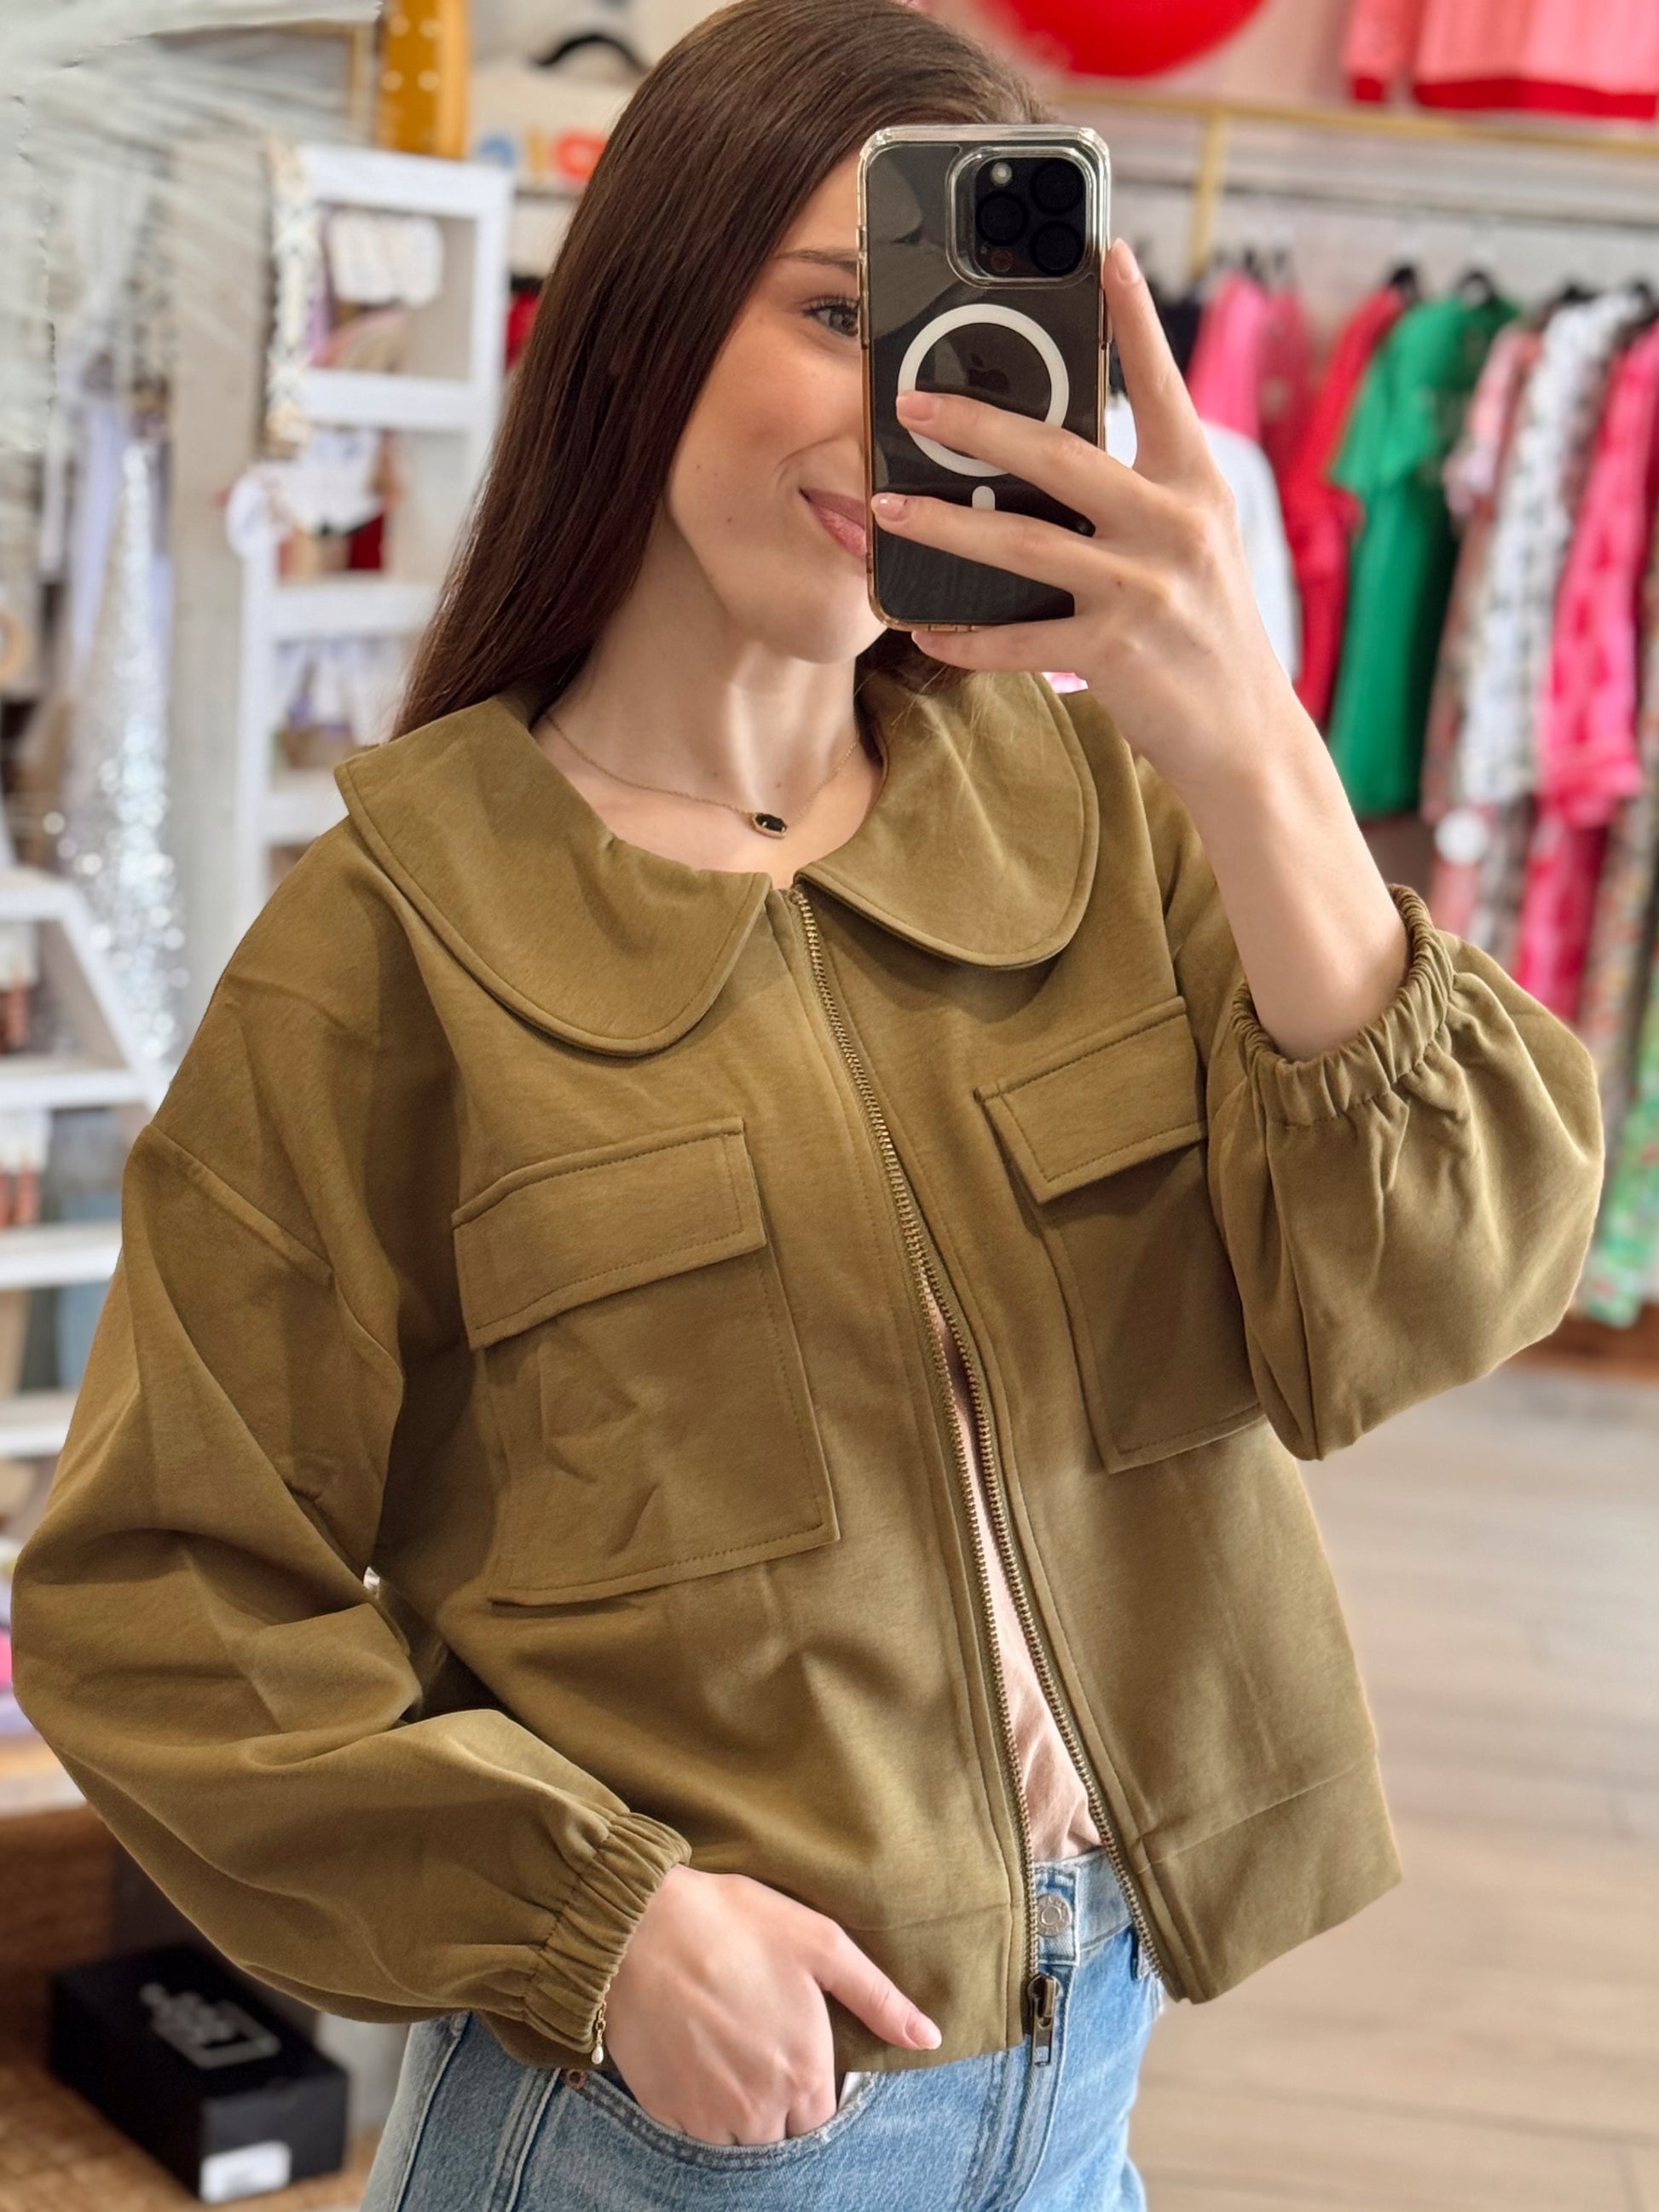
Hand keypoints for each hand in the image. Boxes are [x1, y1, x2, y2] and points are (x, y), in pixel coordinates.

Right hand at [600, 1864, 940, 2145]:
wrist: (639, 1926)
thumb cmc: (733, 1924)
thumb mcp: (820, 1943)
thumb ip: (879, 1998)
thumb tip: (928, 2037)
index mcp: (804, 2073)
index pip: (824, 2121)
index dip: (814, 2090)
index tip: (797, 2055)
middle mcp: (760, 2109)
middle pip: (781, 2137)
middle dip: (778, 2106)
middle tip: (760, 2050)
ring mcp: (708, 2116)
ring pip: (738, 2139)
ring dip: (740, 2112)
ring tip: (728, 2053)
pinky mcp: (666, 2112)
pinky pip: (694, 2132)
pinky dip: (699, 2108)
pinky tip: (696, 2057)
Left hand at [870, 238, 1306, 802]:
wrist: (1246, 736)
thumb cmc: (1206, 634)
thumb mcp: (1193, 547)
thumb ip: (1138, 497)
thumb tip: (1049, 456)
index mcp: (1196, 485)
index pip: (1162, 385)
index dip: (1132, 318)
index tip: (1105, 249)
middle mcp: (1175, 525)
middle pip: (1059, 456)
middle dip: (977, 424)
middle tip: (911, 403)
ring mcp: (1145, 588)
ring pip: (1023, 545)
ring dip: (946, 526)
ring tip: (887, 510)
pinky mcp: (1117, 652)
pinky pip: (1019, 640)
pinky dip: (966, 637)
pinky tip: (925, 628)